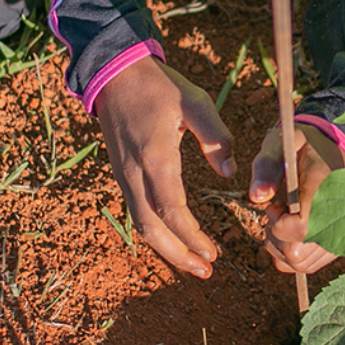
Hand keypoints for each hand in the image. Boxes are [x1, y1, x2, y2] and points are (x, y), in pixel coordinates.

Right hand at [94, 56, 234, 278]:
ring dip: (166, 248)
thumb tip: (229, 173)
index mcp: (155, 157)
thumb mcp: (194, 102)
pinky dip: (156, 231)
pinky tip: (174, 237)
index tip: (213, 253)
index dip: (192, 237)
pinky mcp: (121, 173)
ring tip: (194, 263)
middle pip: (151, 228)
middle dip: (178, 255)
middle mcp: (134, 172)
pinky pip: (136, 211)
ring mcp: (123, 175)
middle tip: (206, 270)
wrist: (115, 74)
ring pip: (140, 224)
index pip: (171, 210)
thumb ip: (216, 136)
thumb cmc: (159, 86)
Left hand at [250, 124, 344, 273]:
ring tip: (287, 218)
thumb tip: (256, 197)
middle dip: (276, 236)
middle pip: (297, 255)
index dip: (279, 224)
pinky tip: (294, 228)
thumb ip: (266, 167)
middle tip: (279, 209)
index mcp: (328, 192)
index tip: (276, 204)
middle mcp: (342, 218)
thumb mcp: (281, 143)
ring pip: (300, 264)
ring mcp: (343, 235)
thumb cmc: (305, 144)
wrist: (336, 148)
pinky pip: (309, 265)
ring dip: (282, 245)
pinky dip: (293, 252)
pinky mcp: (339, 245)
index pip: (301, 230)